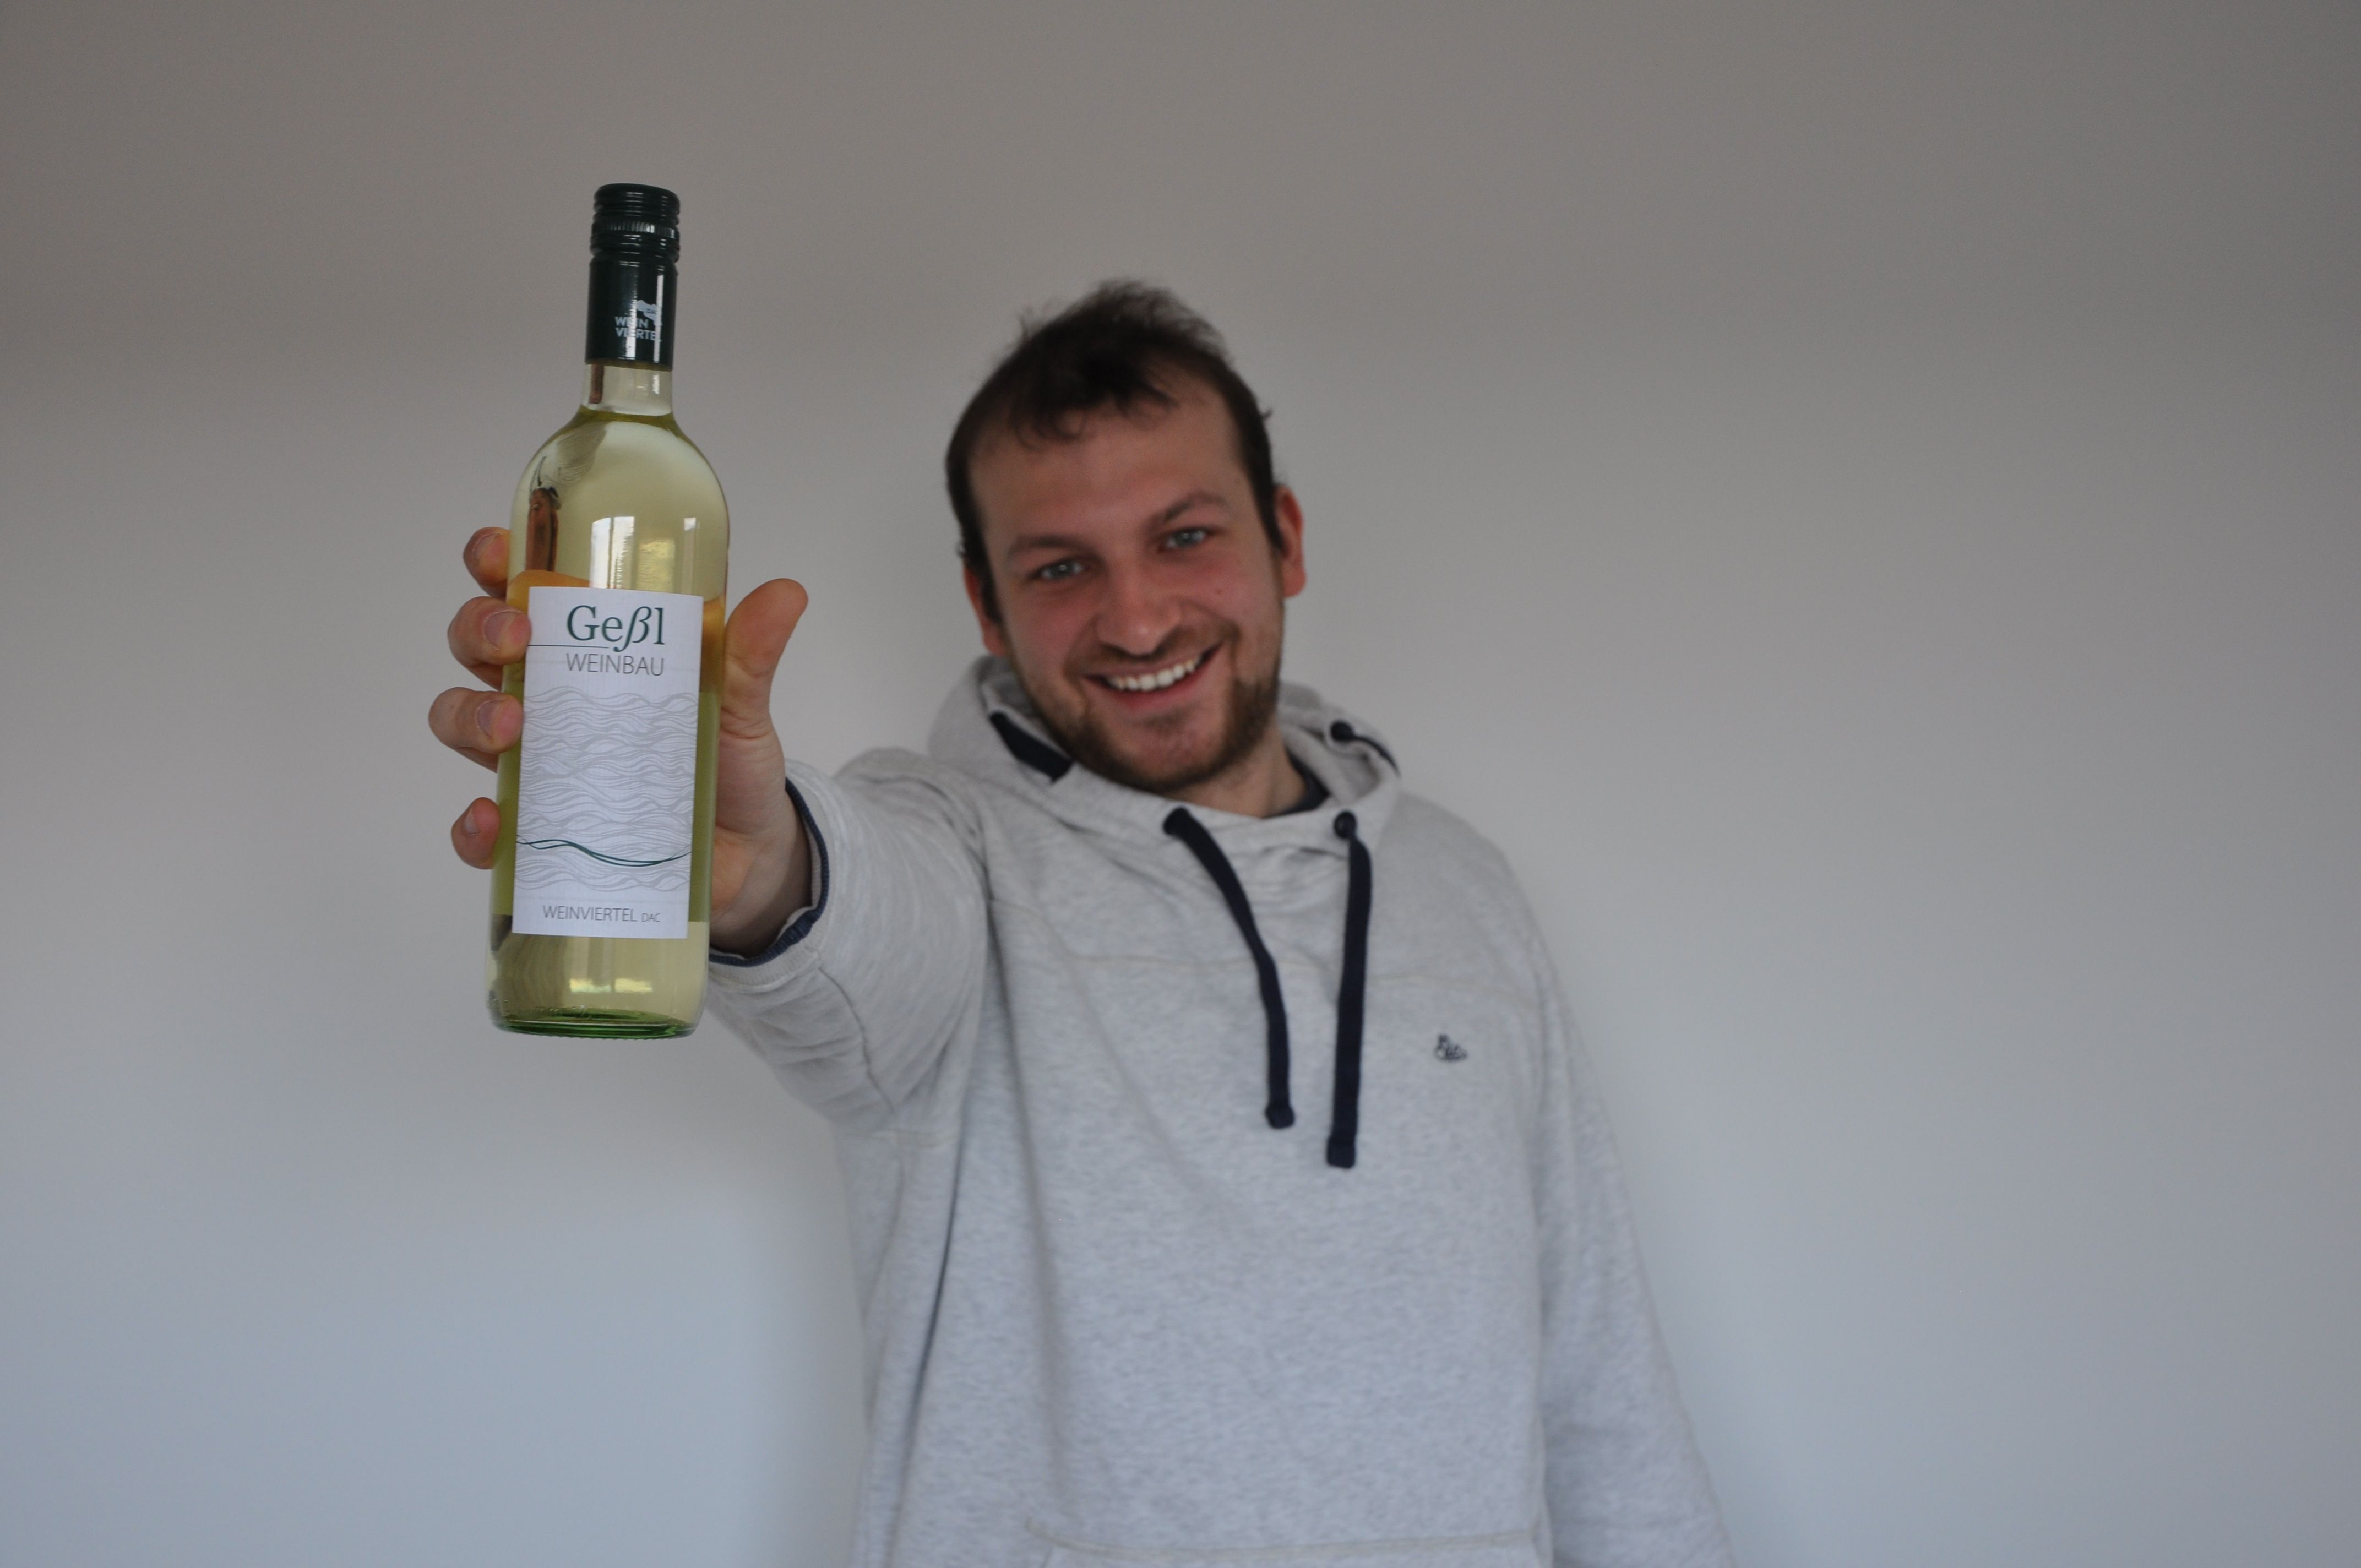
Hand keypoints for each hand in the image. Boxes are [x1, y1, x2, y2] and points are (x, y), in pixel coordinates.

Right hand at [428, 527, 814, 955]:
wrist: (749, 856)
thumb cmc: (730, 763)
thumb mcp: (740, 704)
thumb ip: (750, 655)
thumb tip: (786, 594)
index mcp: (588, 650)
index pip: (525, 590)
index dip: (498, 563)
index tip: (501, 552)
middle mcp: (549, 698)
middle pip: (476, 646)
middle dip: (479, 631)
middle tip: (516, 639)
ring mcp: (537, 763)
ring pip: (461, 721)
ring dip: (469, 715)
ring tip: (511, 725)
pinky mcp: (538, 832)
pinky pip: (482, 829)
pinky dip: (472, 826)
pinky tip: (490, 821)